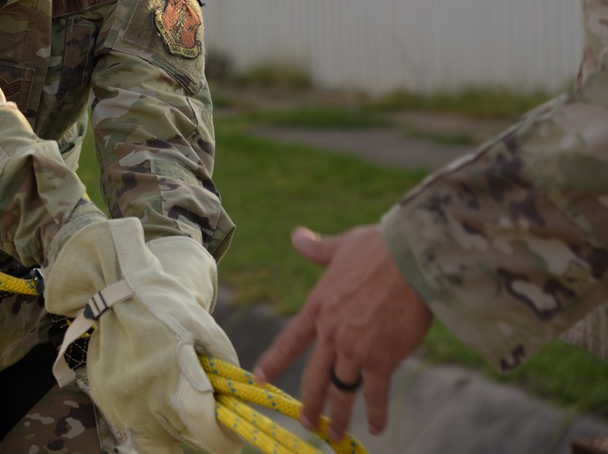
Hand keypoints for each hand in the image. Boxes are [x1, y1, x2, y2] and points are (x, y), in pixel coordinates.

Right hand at [43, 219, 240, 453]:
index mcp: (173, 379)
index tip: (232, 437)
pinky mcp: (108, 405)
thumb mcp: (205, 329)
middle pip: (186, 437)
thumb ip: (225, 365)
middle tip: (206, 405)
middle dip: (201, 427)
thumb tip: (238, 400)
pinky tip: (153, 391)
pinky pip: (136, 428)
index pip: (205, 430)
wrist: (119, 293)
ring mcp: (123, 407)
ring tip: (177, 393)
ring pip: (161, 438)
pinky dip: (151, 419)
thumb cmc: (167, 309)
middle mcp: (145, 401)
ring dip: (175, 426)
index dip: (223, 439)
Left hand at [252, 225, 431, 440]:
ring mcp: (354, 348)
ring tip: (335, 436)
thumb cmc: (378, 248)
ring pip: (340, 391)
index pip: (290, 340)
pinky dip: (377, 413)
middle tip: (305, 422)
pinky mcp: (382, 357)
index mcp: (318, 306)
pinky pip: (375, 393)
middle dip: (309, 402)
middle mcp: (331, 332)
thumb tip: (297, 236)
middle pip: (314, 376)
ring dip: (338, 416)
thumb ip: (318, 248)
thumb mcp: (341, 246)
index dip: (274, 361)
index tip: (260, 377)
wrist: (409, 257)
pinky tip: (378, 427)